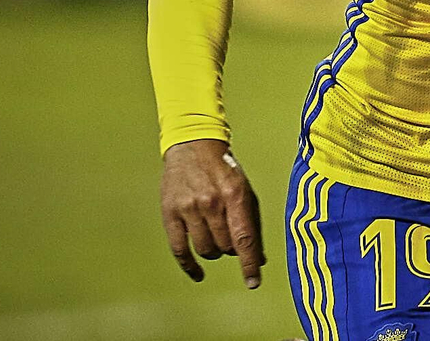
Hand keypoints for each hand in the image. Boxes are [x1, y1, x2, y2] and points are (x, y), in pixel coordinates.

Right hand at [160, 139, 265, 287]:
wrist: (194, 146)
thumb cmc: (225, 172)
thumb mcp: (245, 191)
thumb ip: (253, 224)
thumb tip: (259, 259)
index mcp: (235, 195)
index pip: (244, 238)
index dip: (250, 263)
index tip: (253, 282)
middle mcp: (211, 202)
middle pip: (225, 247)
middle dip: (231, 247)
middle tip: (230, 234)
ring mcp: (189, 208)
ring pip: (205, 250)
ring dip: (214, 251)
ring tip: (216, 237)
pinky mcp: (170, 213)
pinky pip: (180, 250)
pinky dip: (190, 266)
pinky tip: (198, 274)